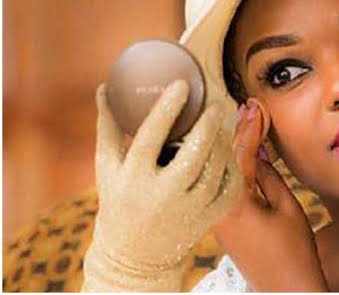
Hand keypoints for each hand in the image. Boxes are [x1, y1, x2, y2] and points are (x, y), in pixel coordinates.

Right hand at [82, 80, 242, 291]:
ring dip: (222, 144)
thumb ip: (109, 127)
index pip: (149, 137)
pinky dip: (232, 168)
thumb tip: (104, 87)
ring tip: (221, 126)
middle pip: (192, 156)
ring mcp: (188, 210)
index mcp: (133, 178)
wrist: (135, 254)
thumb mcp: (108, 167)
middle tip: (216, 104)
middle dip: (208, 126)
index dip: (166, 109)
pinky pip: (229, 189)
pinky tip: (228, 152)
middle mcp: (162, 195)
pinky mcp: (209, 219)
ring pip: (214, 172)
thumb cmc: (120, 199)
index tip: (181, 85)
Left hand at [212, 99, 327, 291]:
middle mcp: (217, 208)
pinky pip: (222, 188)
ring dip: (231, 148)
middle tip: (247, 108)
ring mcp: (216, 218)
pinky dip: (231, 169)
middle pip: (224, 160)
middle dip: (237, 132)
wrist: (285, 289)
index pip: (240, 154)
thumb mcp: (287, 207)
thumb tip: (257, 154)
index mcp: (233, 202)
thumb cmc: (292, 253)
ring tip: (242, 122)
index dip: (250, 127)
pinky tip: (239, 156)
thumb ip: (269, 176)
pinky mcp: (220, 225)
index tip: (255, 107)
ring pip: (220, 173)